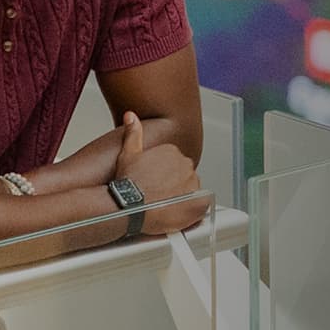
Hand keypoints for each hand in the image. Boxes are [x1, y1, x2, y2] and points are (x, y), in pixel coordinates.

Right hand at [114, 112, 209, 234]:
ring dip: (183, 198)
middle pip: (185, 177)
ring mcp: (193, 184)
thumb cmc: (128, 183)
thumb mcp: (128, 154)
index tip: (157, 183)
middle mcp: (186, 165)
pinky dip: (193, 210)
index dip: (165, 176)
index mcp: (172, 152)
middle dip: (175, 186)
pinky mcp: (198, 202)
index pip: (175, 164)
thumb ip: (133, 133)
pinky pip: (201, 205)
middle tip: (160, 197)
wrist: (129, 206)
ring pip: (192, 191)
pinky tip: (178, 213)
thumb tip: (131, 116)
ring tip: (167, 206)